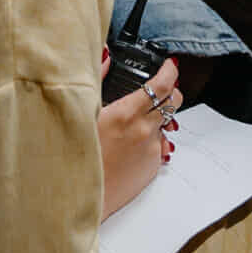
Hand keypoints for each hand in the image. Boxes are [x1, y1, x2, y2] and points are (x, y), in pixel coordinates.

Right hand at [98, 53, 178, 218]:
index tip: (169, 65)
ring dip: (159, 117)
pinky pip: (159, 145)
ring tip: (137, 121)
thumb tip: (105, 56)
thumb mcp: (83, 112)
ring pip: (167, 124)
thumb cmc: (78, 156)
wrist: (82, 196)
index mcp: (127, 114)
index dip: (169, 71)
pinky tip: (130, 144)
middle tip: (160, 88)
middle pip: (173, 101)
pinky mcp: (153, 167)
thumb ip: (98, 80)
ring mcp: (151, 150)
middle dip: (169, 91)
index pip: (161, 85)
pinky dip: (150, 139)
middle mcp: (144, 131)